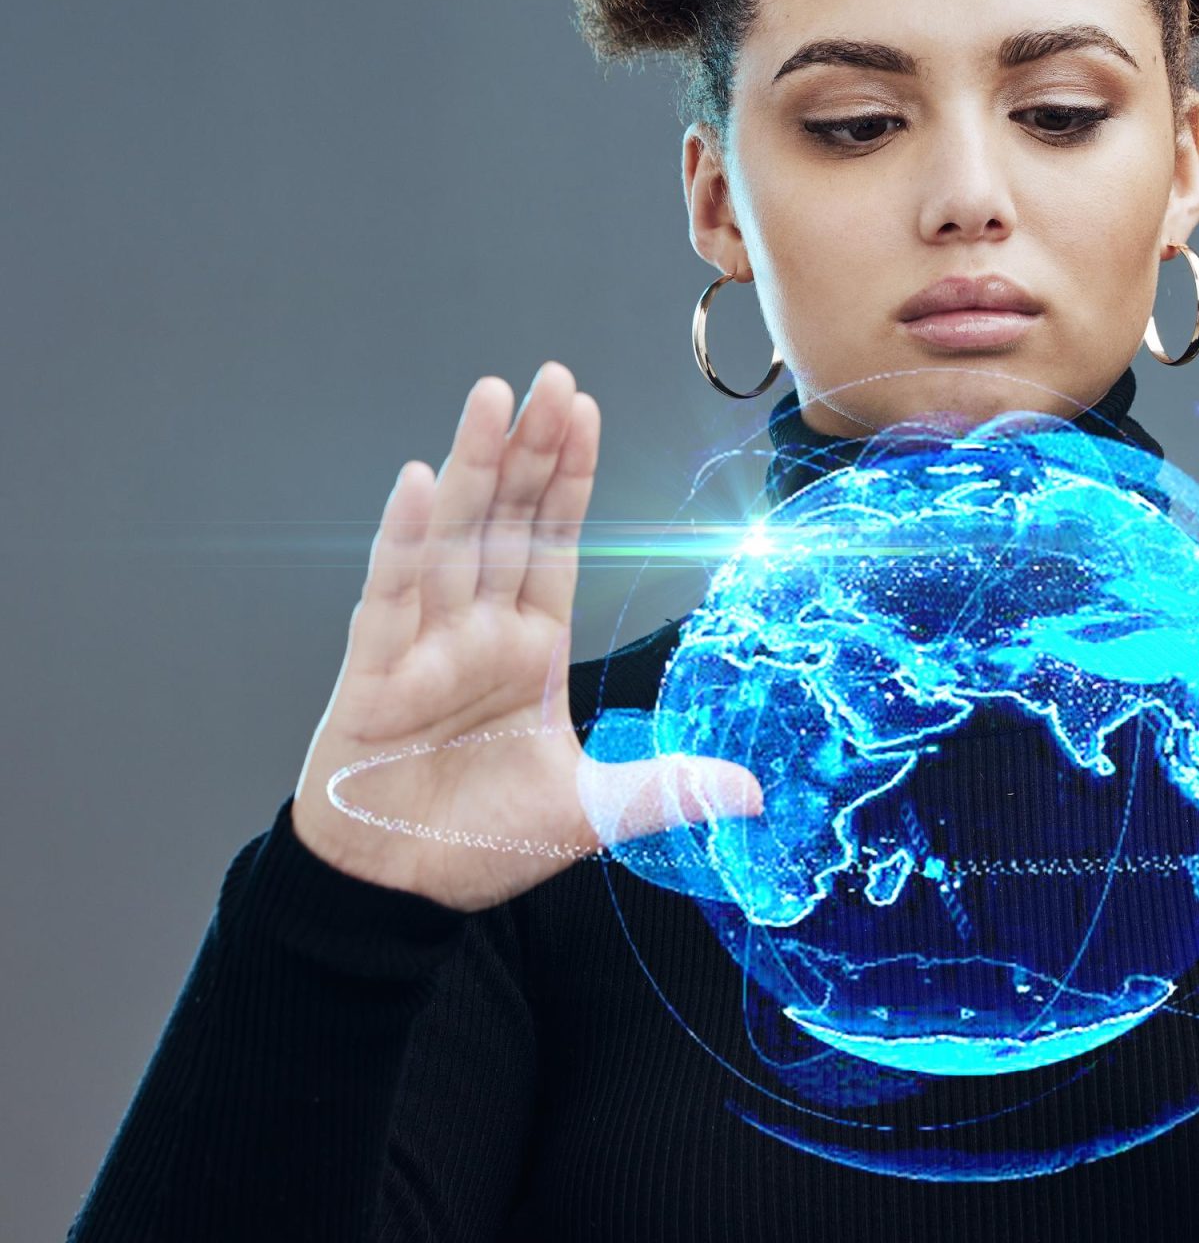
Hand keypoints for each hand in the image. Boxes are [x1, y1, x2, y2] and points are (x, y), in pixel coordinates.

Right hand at [290, 362, 762, 912]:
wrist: (395, 893)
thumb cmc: (476, 838)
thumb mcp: (591, 812)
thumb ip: (666, 789)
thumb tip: (753, 792)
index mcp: (529, 646)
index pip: (555, 542)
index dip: (570, 477)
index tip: (584, 410)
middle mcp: (477, 631)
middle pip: (507, 521)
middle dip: (532, 449)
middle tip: (552, 377)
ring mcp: (425, 646)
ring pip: (453, 538)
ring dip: (474, 468)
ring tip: (494, 400)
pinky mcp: (375, 676)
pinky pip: (391, 596)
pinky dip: (405, 540)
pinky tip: (419, 482)